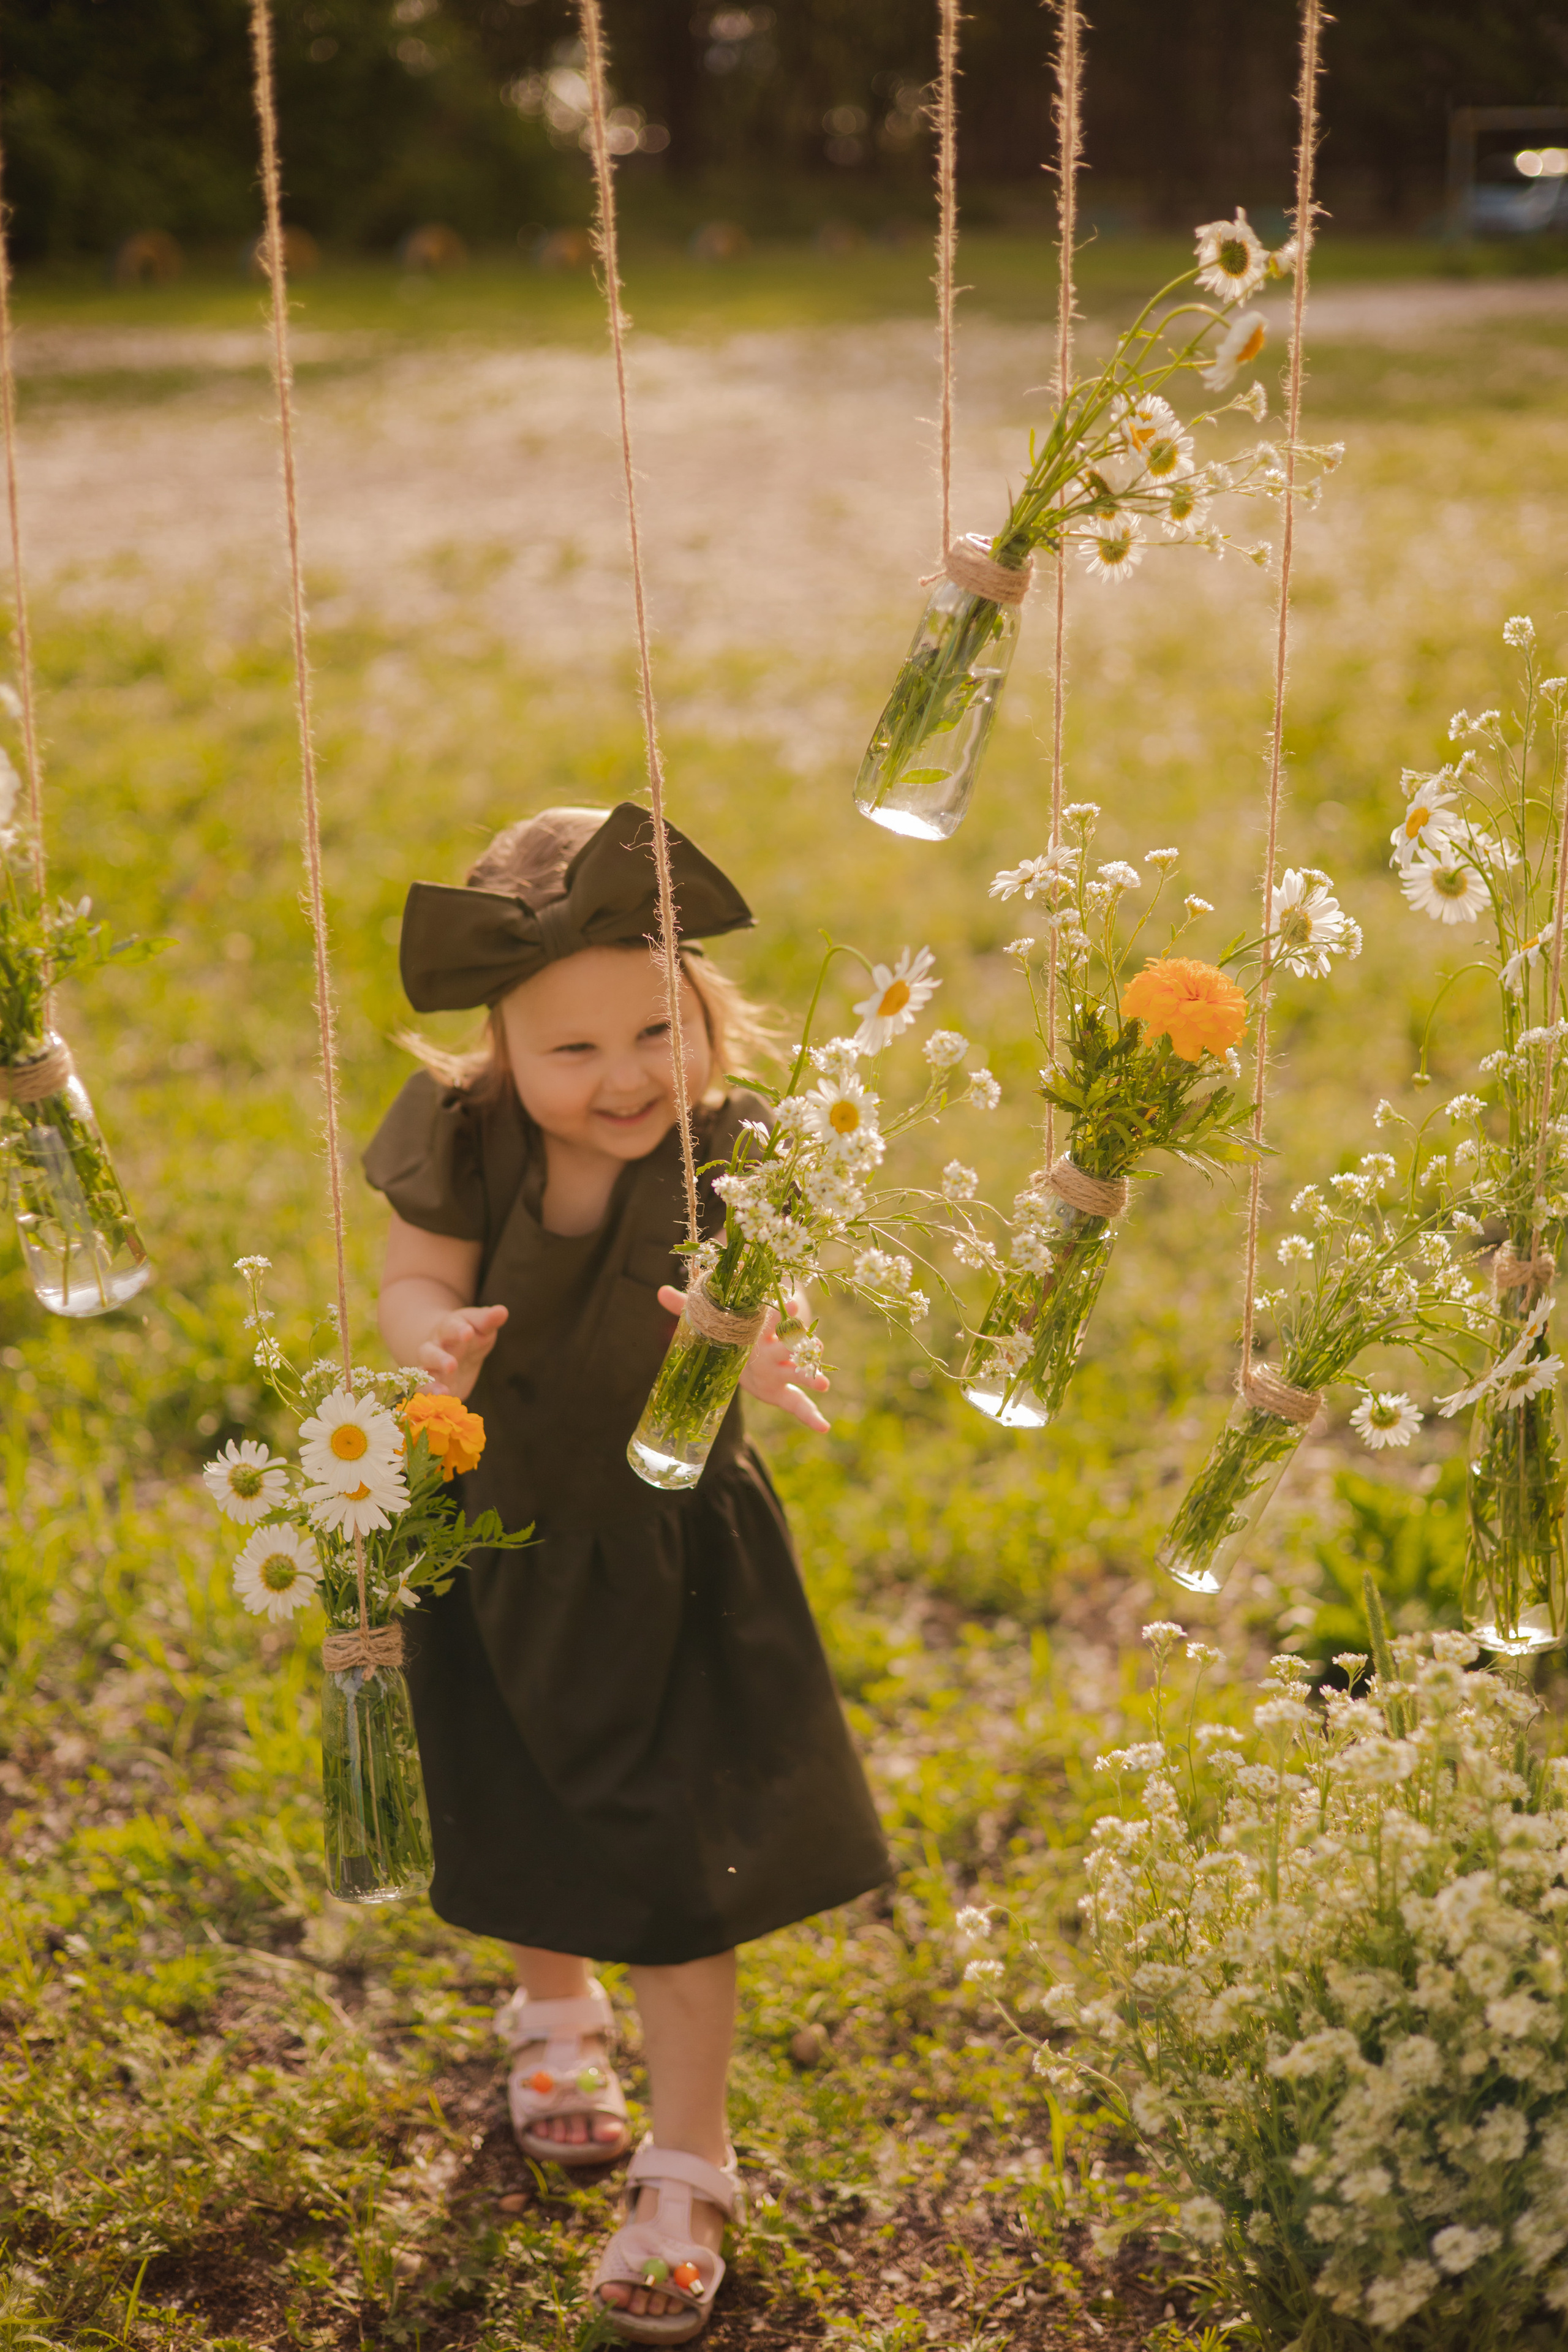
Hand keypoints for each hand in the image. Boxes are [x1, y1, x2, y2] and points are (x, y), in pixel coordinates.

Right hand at [417, 1303, 507, 1398]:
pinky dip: (431, 1396)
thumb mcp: (480, 1325)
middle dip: (439, 1358)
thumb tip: (502, 1311)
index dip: (457, 1330)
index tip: (468, 1332)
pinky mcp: (432, 1385)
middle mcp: (434, 1347)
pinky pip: (425, 1391)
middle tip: (451, 1364)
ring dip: (431, 1383)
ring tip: (443, 1391)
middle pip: (429, 1351)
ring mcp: (430, 1367)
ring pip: (423, 1374)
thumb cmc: (469, 1333)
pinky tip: (442, 1402)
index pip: (450, 1326)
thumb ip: (488, 1320)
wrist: (451, 1346)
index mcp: (448, 1328)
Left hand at [657, 1285, 830, 1435]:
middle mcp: (774, 1347)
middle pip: (789, 1344)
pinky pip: (799, 1404)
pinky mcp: (783, 1390)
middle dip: (800, 1343)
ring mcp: (782, 1369)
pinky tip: (824, 1428)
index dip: (780, 1309)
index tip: (789, 1302)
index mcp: (759, 1327)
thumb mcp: (713, 1319)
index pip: (771, 1315)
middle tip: (811, 1340)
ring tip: (824, 1384)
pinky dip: (812, 1416)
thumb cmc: (733, 1328)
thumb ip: (687, 1307)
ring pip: (799, 1371)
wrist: (755, 1344)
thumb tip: (660, 1291)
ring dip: (811, 1376)